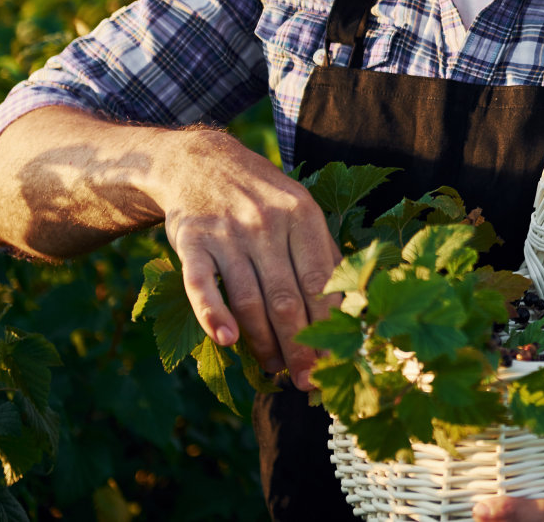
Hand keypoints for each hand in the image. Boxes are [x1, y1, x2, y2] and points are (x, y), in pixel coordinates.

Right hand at [150, 127, 339, 389]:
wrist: (201, 161)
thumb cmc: (262, 197)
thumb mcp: (299, 210)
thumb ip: (321, 252)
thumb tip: (350, 306)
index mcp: (303, 215)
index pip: (320, 281)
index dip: (329, 325)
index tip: (335, 360)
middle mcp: (267, 222)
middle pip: (287, 297)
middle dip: (300, 345)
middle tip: (307, 381)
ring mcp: (228, 232)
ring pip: (249, 298)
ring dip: (262, 341)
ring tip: (274, 369)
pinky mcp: (192, 240)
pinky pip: (202, 283)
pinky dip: (212, 313)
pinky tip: (227, 341)